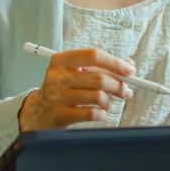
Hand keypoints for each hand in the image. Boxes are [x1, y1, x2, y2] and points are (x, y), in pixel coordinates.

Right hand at [18, 48, 134, 130]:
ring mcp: (56, 96)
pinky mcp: (60, 114)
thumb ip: (102, 67)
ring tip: (107, 102)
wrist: (39, 112)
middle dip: (118, 85)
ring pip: (98, 96)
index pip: (93, 55)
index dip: (115, 62)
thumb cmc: (64, 89)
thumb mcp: (78, 72)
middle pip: (99, 78)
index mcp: (61, 60)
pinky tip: (99, 111)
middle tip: (125, 91)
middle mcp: (56, 76)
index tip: (130, 70)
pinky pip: (92, 113)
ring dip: (109, 100)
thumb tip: (129, 65)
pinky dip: (101, 113)